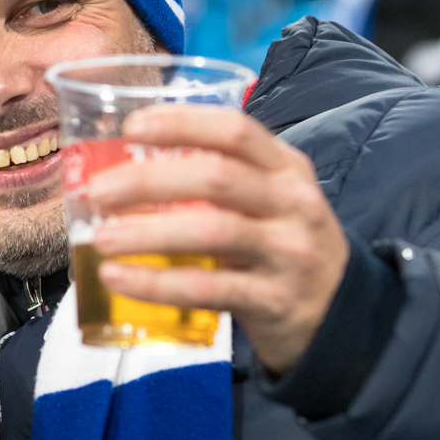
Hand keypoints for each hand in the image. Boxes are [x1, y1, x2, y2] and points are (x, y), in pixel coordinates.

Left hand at [85, 105, 347, 373]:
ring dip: (146, 232)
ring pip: (211, 231)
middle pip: (216, 177)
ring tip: (98, 238)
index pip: (235, 130)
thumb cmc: (282, 245)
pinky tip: (117, 278)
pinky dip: (155, 282)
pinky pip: (207, 288)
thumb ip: (218, 179)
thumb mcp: (268, 200)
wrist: (342, 316)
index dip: (181, 123)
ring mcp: (288, 253)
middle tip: (97, 192)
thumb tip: (124, 166)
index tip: (131, 128)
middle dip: (148, 180)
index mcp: (286, 168)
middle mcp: (293, 204)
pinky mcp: (274, 301)